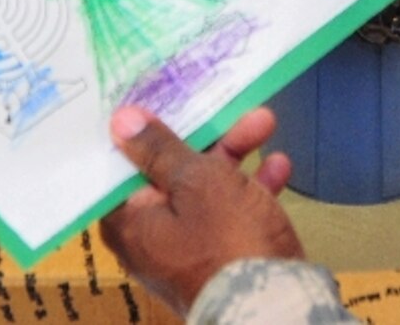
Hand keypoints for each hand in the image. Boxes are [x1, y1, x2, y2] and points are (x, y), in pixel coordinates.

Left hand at [99, 105, 301, 314]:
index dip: (141, 129)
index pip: (122, 164)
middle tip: (227, 104)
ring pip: (205, 188)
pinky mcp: (221, 256)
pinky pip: (231, 213)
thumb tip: (120, 122)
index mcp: (128, 220)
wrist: (273, 308)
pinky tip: (279, 166)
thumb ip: (159, 148)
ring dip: (235, 154)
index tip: (156, 95)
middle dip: (205, 136)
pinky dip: (251, 189)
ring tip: (265, 124)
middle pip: (169, 171)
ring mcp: (187, 248)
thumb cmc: (227, 240)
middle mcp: (150, 236)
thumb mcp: (195, 181)